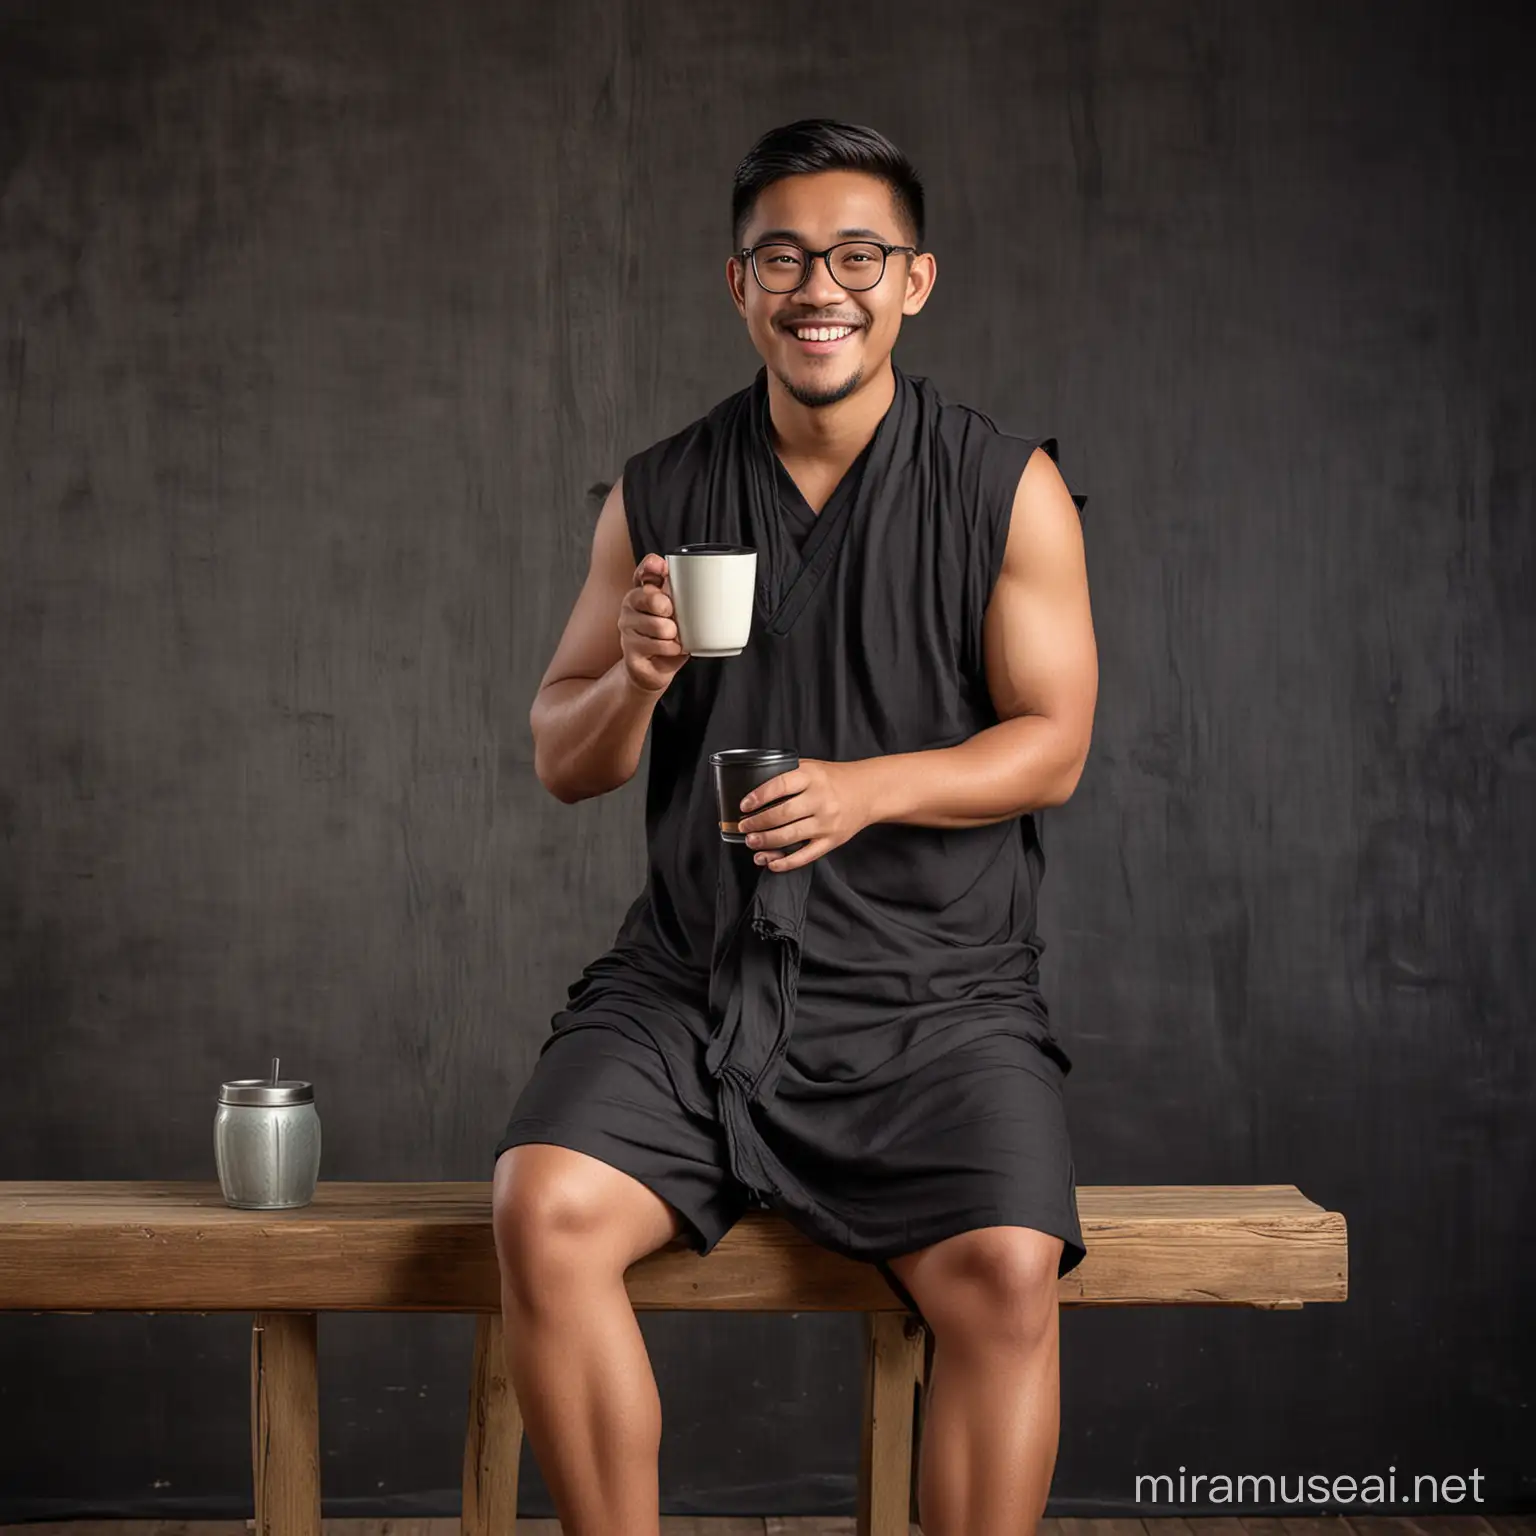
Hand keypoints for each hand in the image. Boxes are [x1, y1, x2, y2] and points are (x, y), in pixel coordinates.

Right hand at [618, 553, 689, 694]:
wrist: (655, 669)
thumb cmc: (669, 637)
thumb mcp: (679, 613)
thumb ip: (685, 595)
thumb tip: (705, 583)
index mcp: (643, 590)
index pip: (643, 571)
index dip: (652, 566)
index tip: (661, 568)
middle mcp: (630, 605)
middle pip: (652, 598)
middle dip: (669, 609)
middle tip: (674, 619)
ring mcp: (627, 627)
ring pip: (660, 626)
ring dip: (675, 635)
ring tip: (673, 638)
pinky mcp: (630, 649)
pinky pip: (661, 645)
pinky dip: (673, 649)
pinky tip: (670, 649)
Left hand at [736, 758, 873, 872]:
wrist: (867, 792)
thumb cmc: (833, 779)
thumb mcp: (811, 767)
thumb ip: (786, 775)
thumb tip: (751, 791)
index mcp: (812, 776)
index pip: (780, 786)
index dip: (758, 796)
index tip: (744, 805)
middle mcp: (820, 799)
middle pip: (782, 814)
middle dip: (757, 823)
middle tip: (743, 827)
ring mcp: (827, 822)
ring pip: (790, 836)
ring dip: (766, 842)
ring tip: (751, 842)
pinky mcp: (832, 841)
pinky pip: (806, 856)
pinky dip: (786, 863)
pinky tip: (771, 862)